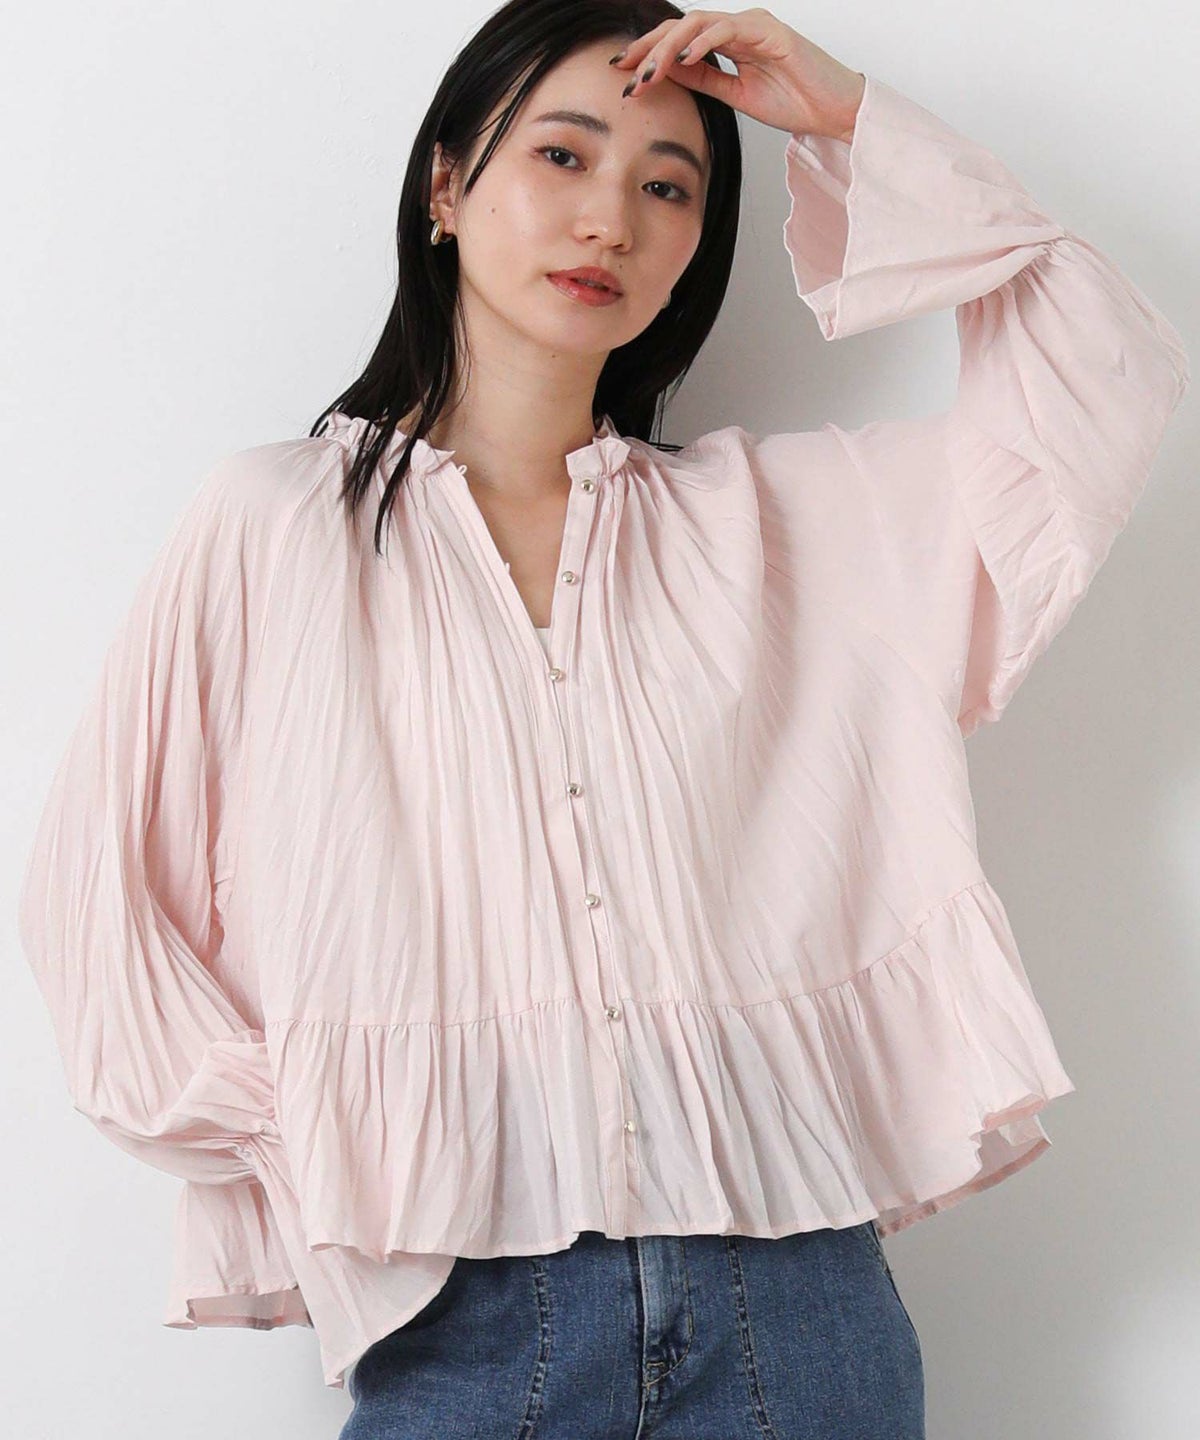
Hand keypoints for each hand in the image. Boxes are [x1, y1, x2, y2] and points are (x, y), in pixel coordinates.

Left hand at [611, 6, 864, 140]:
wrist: (832, 111)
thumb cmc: (794, 102)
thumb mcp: (735, 95)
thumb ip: (705, 79)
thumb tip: (667, 72)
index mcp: (730, 41)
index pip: (680, 40)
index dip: (650, 54)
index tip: (624, 74)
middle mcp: (738, 27)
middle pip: (681, 27)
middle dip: (649, 48)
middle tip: (625, 72)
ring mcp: (753, 25)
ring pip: (698, 25)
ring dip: (667, 48)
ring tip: (648, 72)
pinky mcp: (770, 32)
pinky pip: (727, 30)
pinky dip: (701, 44)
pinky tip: (682, 62)